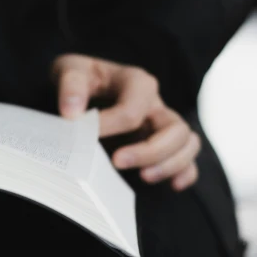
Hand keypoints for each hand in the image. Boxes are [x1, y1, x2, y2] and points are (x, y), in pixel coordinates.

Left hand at [51, 54, 200, 190]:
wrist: (81, 84)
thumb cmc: (79, 77)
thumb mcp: (69, 70)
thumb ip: (71, 87)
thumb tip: (72, 113)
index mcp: (136, 82)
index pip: (134, 108)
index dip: (112, 125)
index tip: (87, 136)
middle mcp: (155, 103)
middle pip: (174, 128)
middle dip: (150, 150)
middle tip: (117, 162)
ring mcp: (161, 124)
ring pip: (186, 144)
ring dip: (169, 164)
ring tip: (143, 177)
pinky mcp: (161, 142)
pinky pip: (187, 158)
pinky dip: (185, 172)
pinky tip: (173, 186)